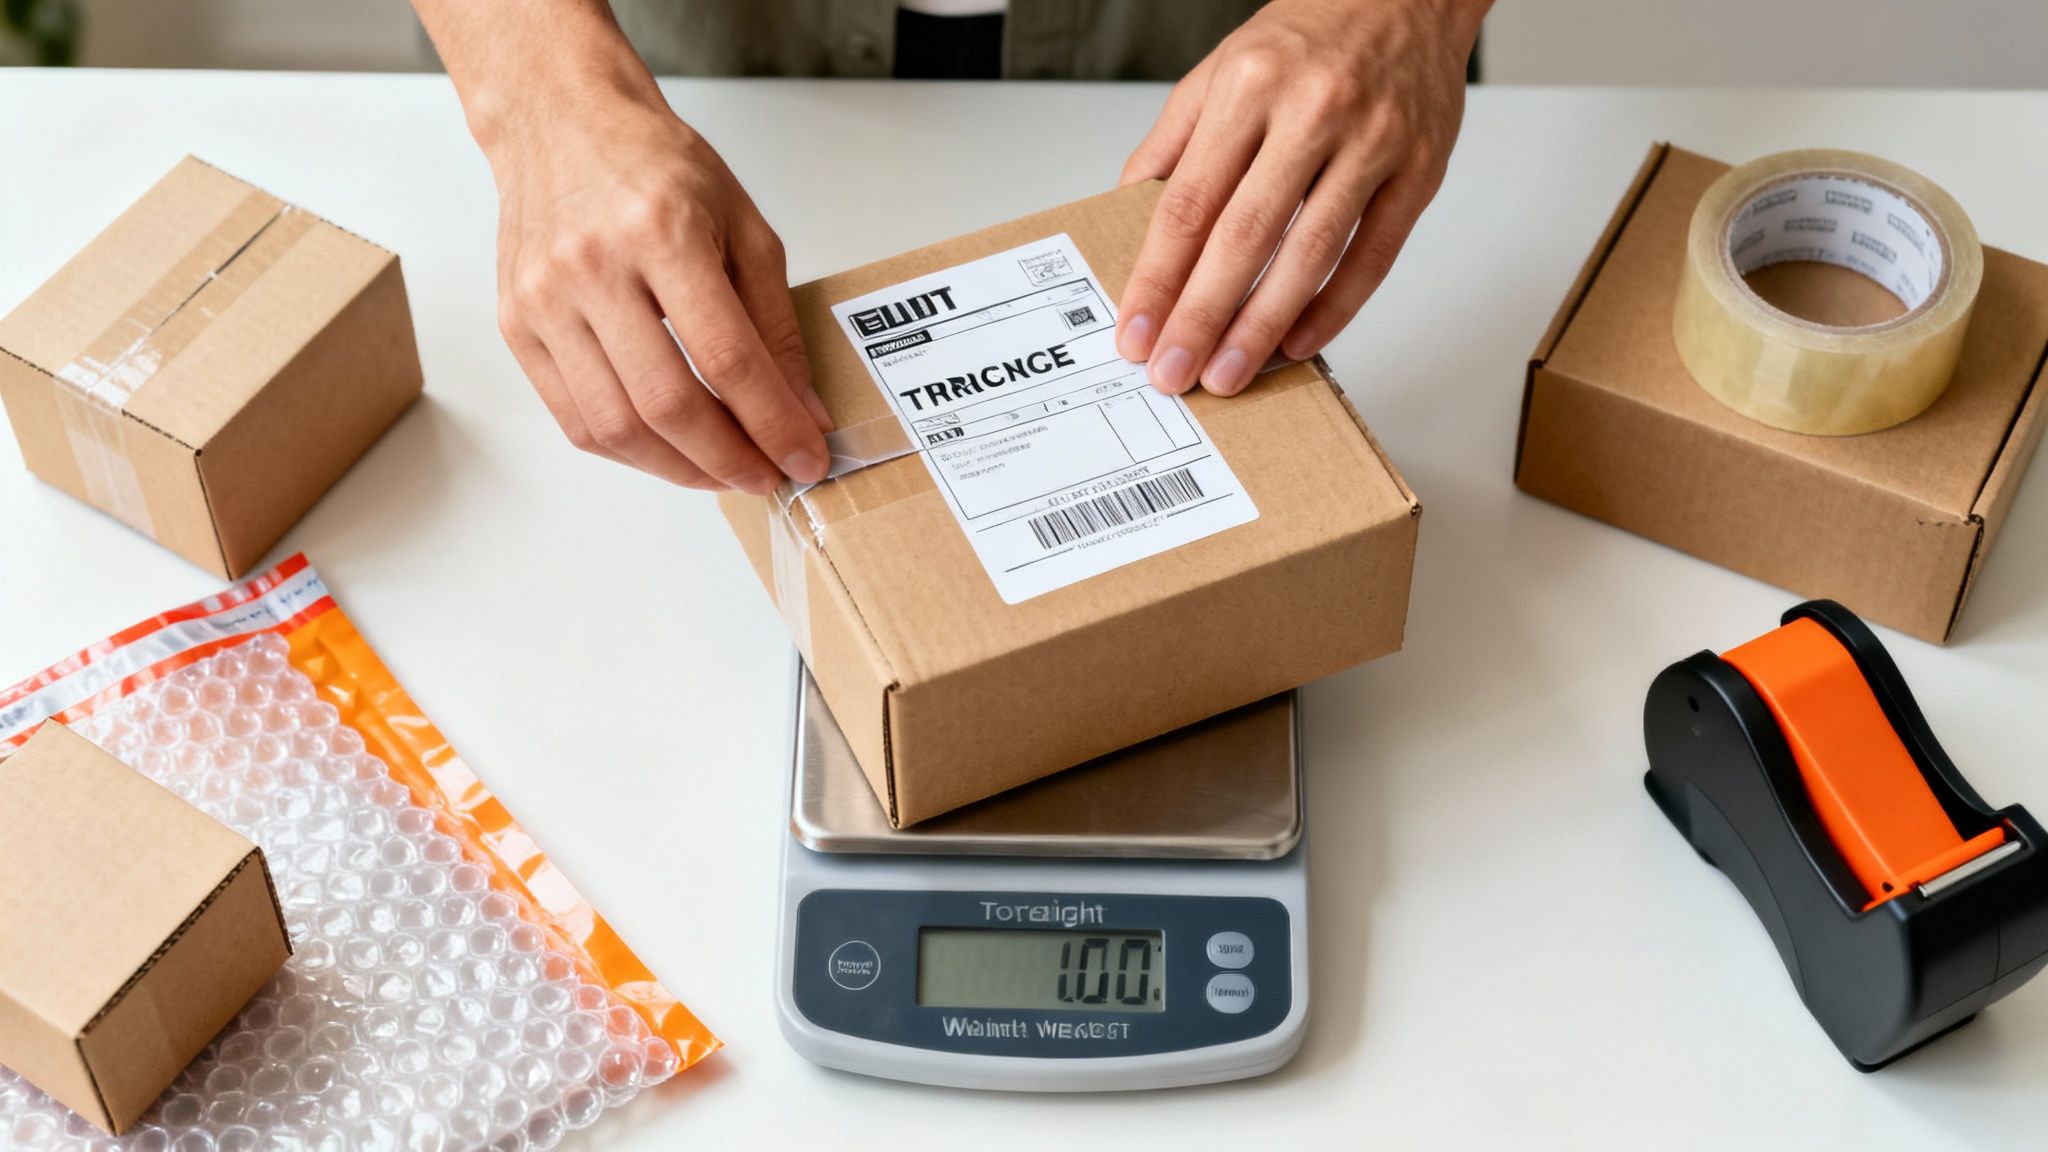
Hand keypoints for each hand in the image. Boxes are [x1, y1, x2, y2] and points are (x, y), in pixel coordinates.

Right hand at [481, 77, 830, 492]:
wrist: (560, 123)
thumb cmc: (655, 166)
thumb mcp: (743, 226)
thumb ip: (776, 323)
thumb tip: (803, 411)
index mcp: (660, 230)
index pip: (727, 356)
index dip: (773, 422)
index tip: (806, 457)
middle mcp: (593, 267)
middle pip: (667, 403)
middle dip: (729, 459)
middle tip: (768, 476)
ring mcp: (544, 301)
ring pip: (615, 427)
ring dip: (679, 469)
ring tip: (723, 471)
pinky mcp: (515, 326)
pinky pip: (574, 419)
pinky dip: (629, 450)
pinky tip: (669, 450)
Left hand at [1115, 0, 1487, 395]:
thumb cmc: (1309, 34)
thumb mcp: (1222, 68)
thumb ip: (1173, 142)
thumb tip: (1126, 212)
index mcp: (1249, 87)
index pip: (1189, 201)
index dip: (1157, 276)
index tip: (1135, 330)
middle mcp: (1312, 112)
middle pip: (1244, 235)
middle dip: (1202, 315)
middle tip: (1173, 373)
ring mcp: (1372, 143)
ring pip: (1309, 253)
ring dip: (1263, 324)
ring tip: (1228, 373)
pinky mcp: (1419, 172)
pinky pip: (1373, 256)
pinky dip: (1335, 308)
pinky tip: (1298, 343)